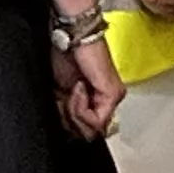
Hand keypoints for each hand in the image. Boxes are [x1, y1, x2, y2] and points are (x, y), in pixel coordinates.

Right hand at [53, 21, 123, 136]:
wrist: (71, 38)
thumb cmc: (65, 58)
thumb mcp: (60, 93)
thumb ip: (67, 113)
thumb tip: (68, 132)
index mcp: (96, 101)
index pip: (84, 131)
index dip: (67, 124)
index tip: (59, 105)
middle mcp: (109, 101)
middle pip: (88, 134)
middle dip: (69, 120)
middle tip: (64, 97)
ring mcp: (113, 98)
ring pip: (91, 130)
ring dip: (73, 113)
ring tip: (71, 91)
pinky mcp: (113, 94)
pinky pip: (95, 120)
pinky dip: (79, 108)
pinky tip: (78, 88)